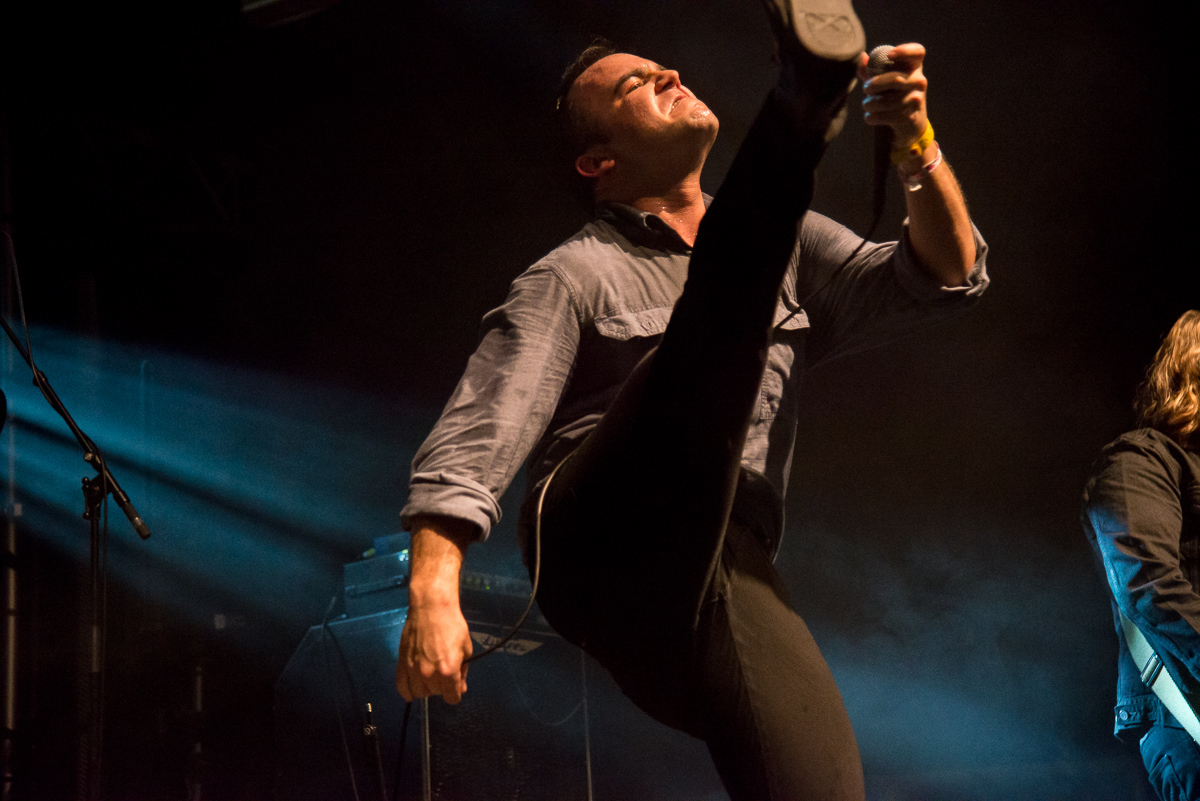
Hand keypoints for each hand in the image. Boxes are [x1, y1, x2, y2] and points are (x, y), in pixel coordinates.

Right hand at [394, 517, 475, 703]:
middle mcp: (429, 674)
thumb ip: (463, 671)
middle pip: (436, 694)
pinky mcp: (402, 663)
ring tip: (430, 676)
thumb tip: (460, 686)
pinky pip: (401, 686)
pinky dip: (406, 692)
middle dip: (443, 686)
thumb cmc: (452, 624)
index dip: (456, 692)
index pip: (452, 698)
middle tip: (445, 671)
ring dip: (426, 688)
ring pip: (419, 692)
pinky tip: (410, 694)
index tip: (457, 686)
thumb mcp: (466, 648)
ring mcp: (413, 670)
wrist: (431, 607)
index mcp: (448, 671)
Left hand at [858, 43, 928, 150]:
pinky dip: (872, 117)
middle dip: (875, 85)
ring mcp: (916, 99)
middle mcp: (919, 81)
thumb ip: (872, 69)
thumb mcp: (884, 80)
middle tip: (865, 88)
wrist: (909, 124)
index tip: (889, 54)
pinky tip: (869, 117)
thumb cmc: (893, 95)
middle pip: (896, 79)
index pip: (918, 52)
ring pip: (887, 102)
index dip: (905, 51)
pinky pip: (885, 116)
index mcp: (914, 67)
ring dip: (870, 104)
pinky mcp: (910, 117)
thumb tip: (863, 56)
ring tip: (867, 105)